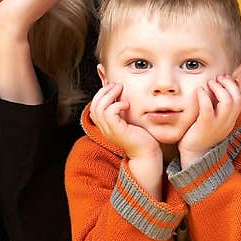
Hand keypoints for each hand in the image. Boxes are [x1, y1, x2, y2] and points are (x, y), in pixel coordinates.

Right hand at [90, 82, 163, 197]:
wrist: (147, 153)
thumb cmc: (142, 136)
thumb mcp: (129, 120)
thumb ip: (123, 110)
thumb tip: (122, 93)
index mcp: (106, 125)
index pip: (94, 106)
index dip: (101, 94)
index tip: (114, 87)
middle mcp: (104, 128)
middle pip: (94, 105)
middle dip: (104, 91)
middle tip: (117, 86)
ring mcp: (109, 130)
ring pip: (99, 108)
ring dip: (110, 95)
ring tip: (120, 91)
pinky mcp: (117, 131)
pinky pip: (109, 113)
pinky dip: (117, 105)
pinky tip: (127, 105)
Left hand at [178, 75, 240, 165]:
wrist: (194, 154)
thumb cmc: (202, 132)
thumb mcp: (215, 117)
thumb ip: (218, 103)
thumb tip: (221, 86)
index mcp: (231, 119)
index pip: (240, 99)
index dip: (233, 85)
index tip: (224, 78)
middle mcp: (227, 122)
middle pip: (237, 99)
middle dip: (228, 84)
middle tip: (217, 79)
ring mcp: (218, 125)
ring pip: (228, 102)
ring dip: (219, 89)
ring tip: (209, 83)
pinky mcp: (205, 127)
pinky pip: (208, 109)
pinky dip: (205, 96)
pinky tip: (199, 90)